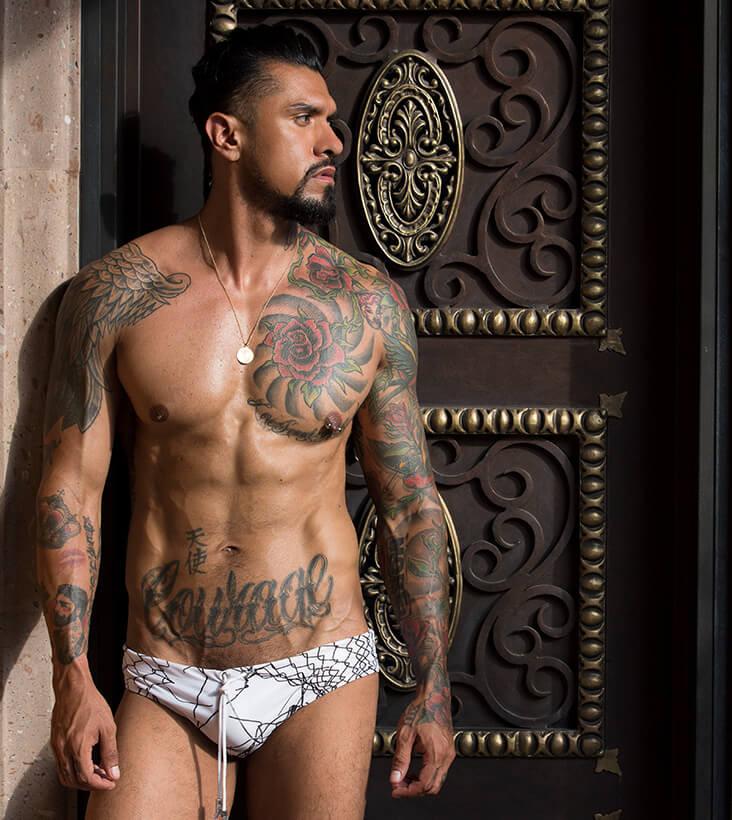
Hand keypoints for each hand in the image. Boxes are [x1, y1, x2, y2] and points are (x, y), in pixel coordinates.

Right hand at [51, 667, 119, 790]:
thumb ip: (110, 752)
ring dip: (81, 779)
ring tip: (97, 772)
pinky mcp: (55, 742)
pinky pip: (62, 764)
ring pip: (65, 775)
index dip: (100, 784)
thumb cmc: (90, 703)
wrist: (73, 688)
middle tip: (105, 780)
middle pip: (74, 781)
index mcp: (78, 747)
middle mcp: (64, 750)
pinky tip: (87, 761)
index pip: (86, 778)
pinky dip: (74, 769)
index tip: (110, 783)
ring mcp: (57, 747)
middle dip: (91, 785)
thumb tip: (113, 772)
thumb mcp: (108, 727)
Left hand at [389, 685, 455, 797]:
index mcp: (437, 753)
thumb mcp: (405, 733)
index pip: (424, 785)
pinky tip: (414, 769)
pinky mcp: (448, 750)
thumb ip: (400, 759)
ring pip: (437, 781)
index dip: (408, 791)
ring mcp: (449, 754)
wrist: (434, 695)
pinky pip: (439, 771)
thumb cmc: (421, 710)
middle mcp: (446, 756)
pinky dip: (426, 775)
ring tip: (403, 777)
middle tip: (397, 785)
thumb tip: (395, 779)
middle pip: (432, 787)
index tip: (395, 789)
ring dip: (420, 783)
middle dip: (413, 790)